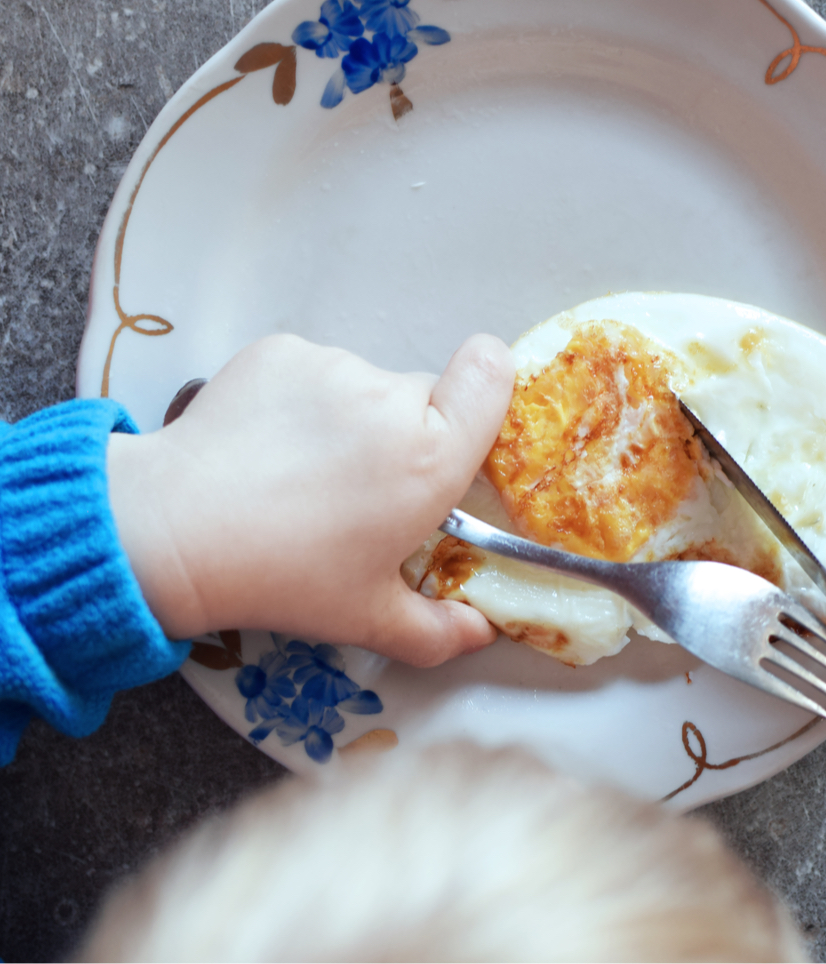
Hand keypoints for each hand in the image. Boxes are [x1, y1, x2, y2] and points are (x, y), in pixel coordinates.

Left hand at [107, 333, 514, 665]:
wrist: (175, 533)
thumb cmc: (286, 578)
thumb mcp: (368, 619)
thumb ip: (438, 631)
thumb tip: (482, 634)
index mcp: (430, 457)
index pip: (490, 373)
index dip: (486, 390)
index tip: (465, 423)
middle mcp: (390, 397)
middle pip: (423, 395)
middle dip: (407, 432)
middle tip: (360, 486)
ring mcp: (333, 366)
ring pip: (364, 385)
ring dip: (351, 419)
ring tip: (300, 471)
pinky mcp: (282, 351)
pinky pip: (313, 371)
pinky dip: (301, 400)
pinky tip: (266, 445)